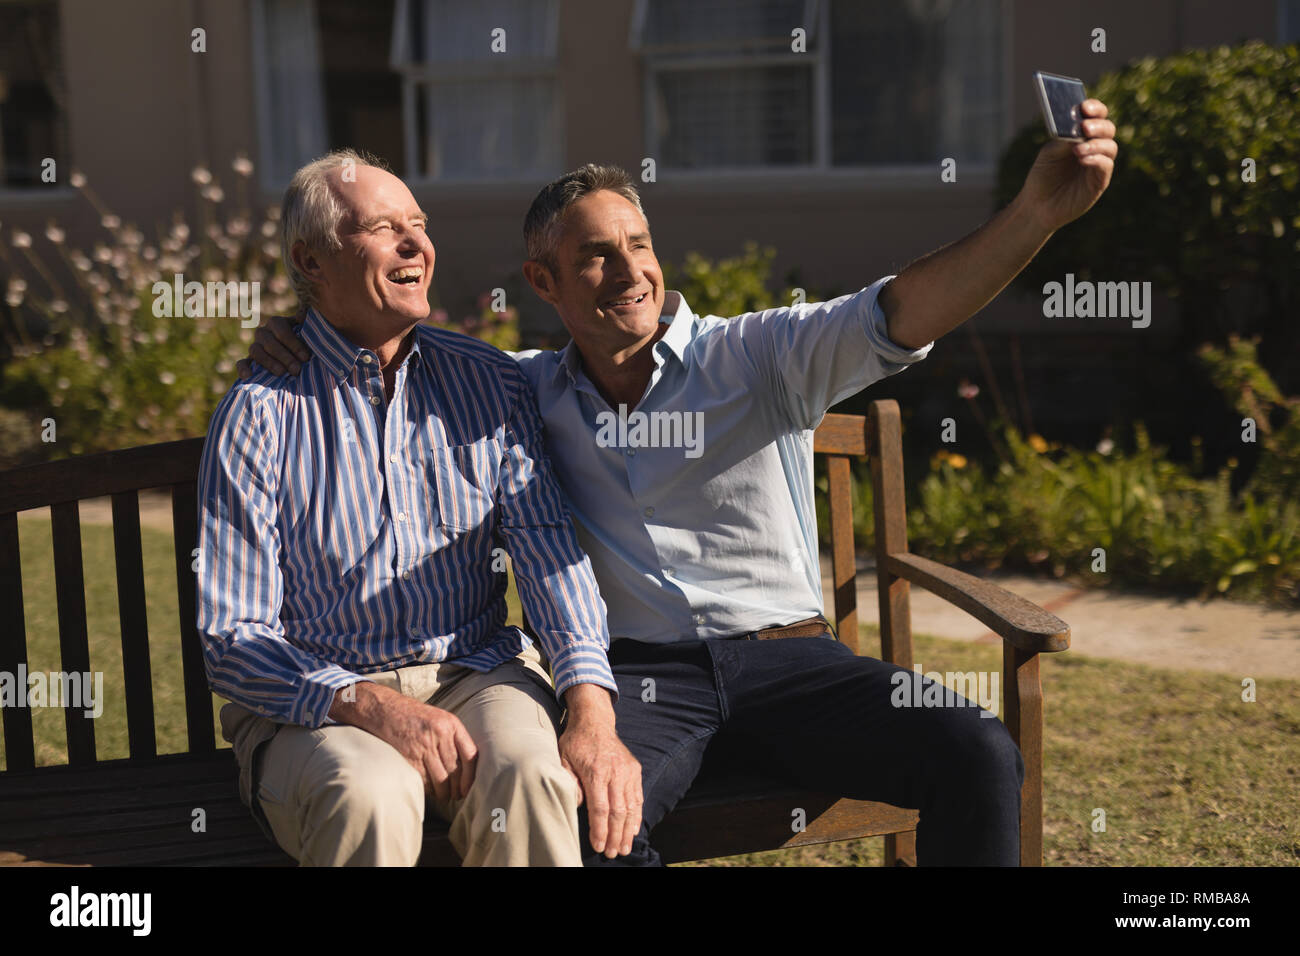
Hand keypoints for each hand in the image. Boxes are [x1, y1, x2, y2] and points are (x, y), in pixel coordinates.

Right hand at [235, 312, 311, 378]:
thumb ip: (306, 324)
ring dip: (269, 363)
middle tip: (296, 370)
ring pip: (256, 351)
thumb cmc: (303, 343)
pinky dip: (243, 369)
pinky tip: (248, 376)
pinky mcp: (249, 361)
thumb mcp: (306, 332)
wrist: (295, 356)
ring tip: (281, 373)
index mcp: (276, 323)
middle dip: (284, 357)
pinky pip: (242, 363)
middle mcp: (263, 332)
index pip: (282, 331)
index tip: (306, 358)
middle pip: (269, 342)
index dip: (294, 344)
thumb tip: (303, 315)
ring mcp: (254, 346)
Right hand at [332, 682, 477, 802]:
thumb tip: (465, 766)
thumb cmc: (412, 715)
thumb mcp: (438, 718)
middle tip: (456, 796)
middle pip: (455, 770)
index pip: (470, 755)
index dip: (471, 776)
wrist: (383, 709)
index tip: (468, 787)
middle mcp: (440, 734)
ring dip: (443, 793)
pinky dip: (428, 789)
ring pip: (441, 779)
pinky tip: (429, 791)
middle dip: (457, 788)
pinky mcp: (409, 757)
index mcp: (451, 724)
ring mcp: (424, 746)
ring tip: (443, 796)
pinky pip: (424, 780)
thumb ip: (451, 737)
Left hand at [558, 686, 641, 857]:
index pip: (600, 807)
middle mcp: (615, 772)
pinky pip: (638, 797)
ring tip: (625, 848)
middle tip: (613, 853)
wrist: (595, 721)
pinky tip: (633, 829)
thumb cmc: (576, 742)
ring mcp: (628, 771)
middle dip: (615, 836)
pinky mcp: (635, 769)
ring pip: (631, 806)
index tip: (598, 845)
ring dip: (628, 830)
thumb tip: (578, 805)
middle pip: (618, 811)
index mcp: (596, 771)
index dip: (599, 829)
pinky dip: (637, 815)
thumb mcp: (563, 759)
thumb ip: (570, 782)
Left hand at [1017, 98, 1117, 233]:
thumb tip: (1077, 126)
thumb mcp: (1050, 153)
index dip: (1094, 108)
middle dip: (1097, 125)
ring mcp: (1099, 163)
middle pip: (1107, 128)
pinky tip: (1083, 159)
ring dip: (1096, 144)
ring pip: (1110, 146)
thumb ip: (1063, 139)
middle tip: (1084, 127)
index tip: (1084, 107)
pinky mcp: (1099, 181)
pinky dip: (1096, 159)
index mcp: (1082, 135)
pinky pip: (1106, 165)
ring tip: (1078, 149)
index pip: (1096, 115)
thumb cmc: (1043, 175)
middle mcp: (1094, 146)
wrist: (1038, 204)